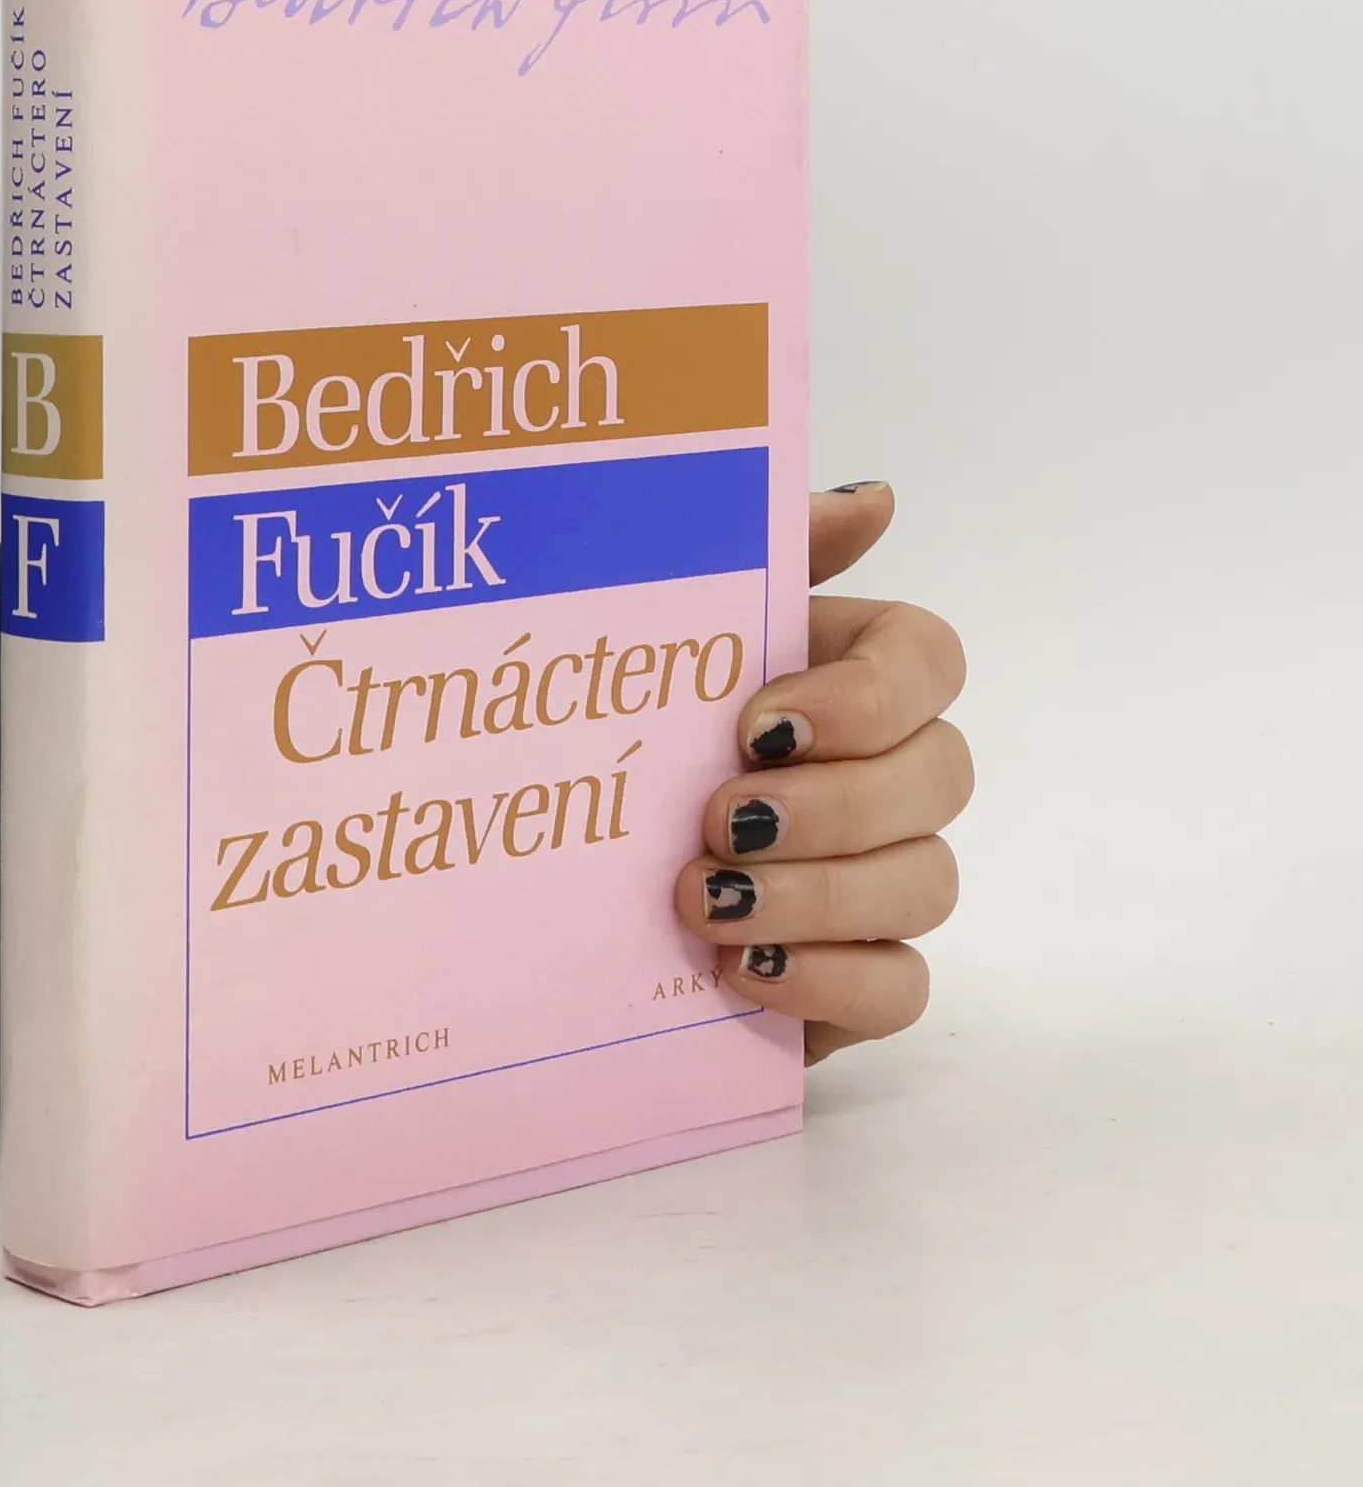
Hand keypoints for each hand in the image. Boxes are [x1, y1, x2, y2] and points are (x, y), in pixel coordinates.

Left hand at [673, 482, 970, 1063]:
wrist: (543, 878)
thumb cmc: (619, 732)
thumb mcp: (666, 627)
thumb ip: (770, 553)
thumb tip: (877, 500)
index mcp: (838, 673)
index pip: (929, 658)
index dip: (867, 694)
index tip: (757, 723)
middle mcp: (881, 770)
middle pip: (943, 775)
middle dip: (835, 805)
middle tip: (719, 822)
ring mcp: (880, 878)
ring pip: (929, 881)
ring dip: (818, 894)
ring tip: (702, 901)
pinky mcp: (859, 975)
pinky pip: (903, 986)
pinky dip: (830, 978)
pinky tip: (743, 967)